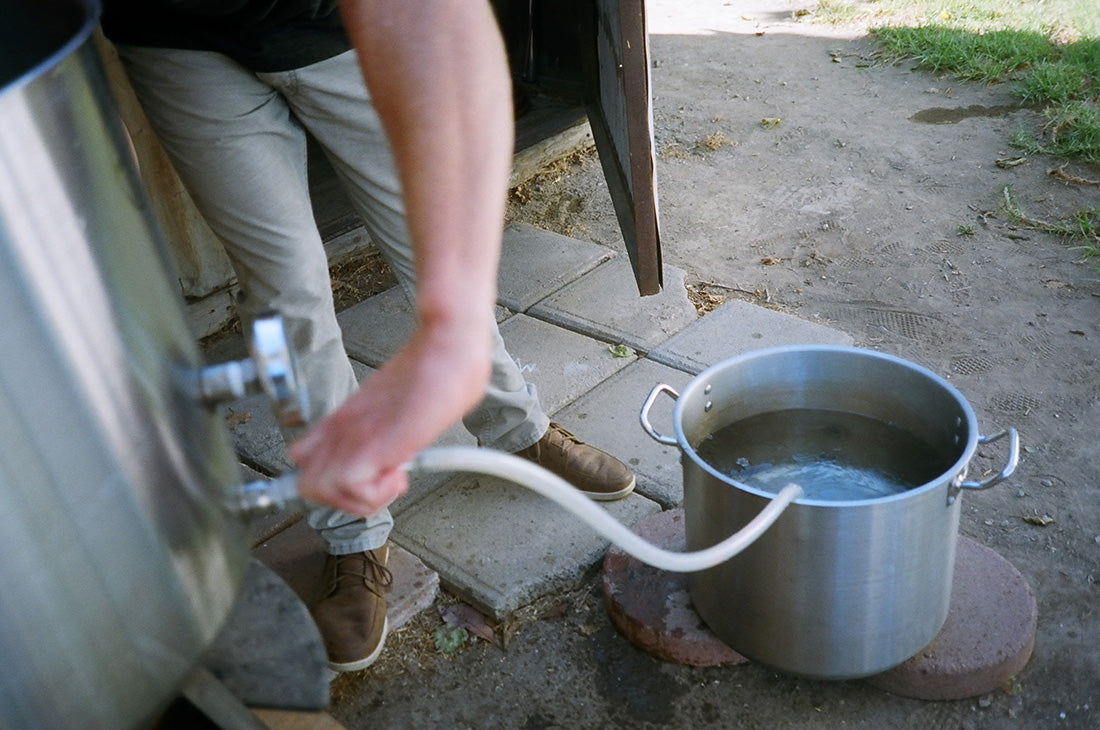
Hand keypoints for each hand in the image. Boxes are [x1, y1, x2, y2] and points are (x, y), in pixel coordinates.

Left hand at [289, 315, 492, 515]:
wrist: (448, 347)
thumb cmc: (437, 369)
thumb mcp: (400, 402)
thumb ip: (389, 425)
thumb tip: (400, 448)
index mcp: (346, 417)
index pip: (304, 458)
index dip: (334, 479)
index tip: (368, 474)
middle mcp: (343, 427)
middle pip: (307, 483)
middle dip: (344, 498)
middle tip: (379, 482)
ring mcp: (354, 435)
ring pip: (319, 491)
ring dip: (361, 499)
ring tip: (392, 478)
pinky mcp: (373, 443)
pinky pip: (349, 489)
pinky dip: (377, 495)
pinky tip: (399, 474)